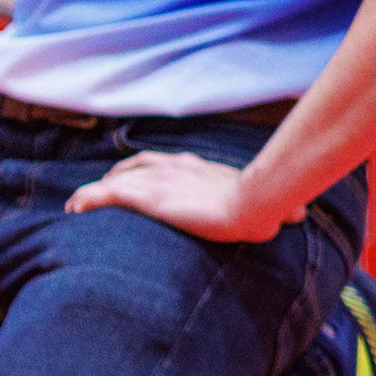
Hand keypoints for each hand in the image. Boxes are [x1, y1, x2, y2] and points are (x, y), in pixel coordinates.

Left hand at [65, 148, 288, 243]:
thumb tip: (301, 214)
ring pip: (115, 181)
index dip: (141, 170)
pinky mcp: (147, 198)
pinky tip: (74, 208)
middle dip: (114, 178)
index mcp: (197, 167)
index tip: (130, 181)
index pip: (160, 162)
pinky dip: (86, 199)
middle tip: (98, 194)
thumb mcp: (266, 202)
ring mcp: (160, 181)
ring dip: (92, 192)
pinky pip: (105, 195)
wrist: (253, 202)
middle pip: (133, 166)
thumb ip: (278, 207)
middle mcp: (174, 168)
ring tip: (75, 206)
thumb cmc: (263, 202)